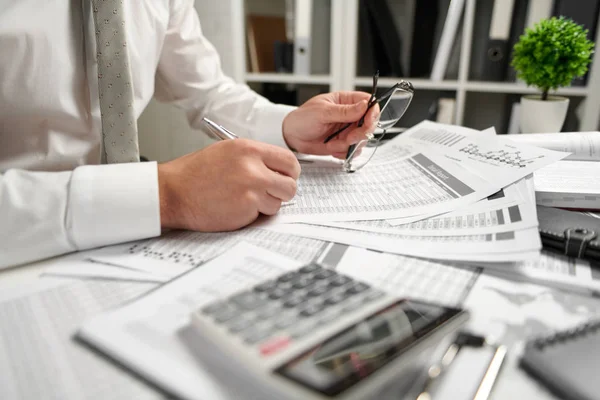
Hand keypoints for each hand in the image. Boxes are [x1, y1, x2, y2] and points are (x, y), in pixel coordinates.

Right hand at [158, 139, 299, 231]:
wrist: (172, 192)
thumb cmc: (195, 174)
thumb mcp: (226, 152)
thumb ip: (254, 158)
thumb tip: (279, 169)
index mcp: (248, 149)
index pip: (289, 160)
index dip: (290, 173)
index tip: (285, 178)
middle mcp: (253, 167)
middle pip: (290, 184)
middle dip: (282, 192)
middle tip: (269, 193)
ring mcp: (251, 189)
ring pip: (278, 202)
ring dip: (266, 205)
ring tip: (244, 200)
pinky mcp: (246, 208)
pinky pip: (263, 214)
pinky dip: (253, 215)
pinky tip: (235, 208)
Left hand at [282, 91, 379, 158]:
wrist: (291, 136)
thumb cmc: (302, 118)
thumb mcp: (322, 112)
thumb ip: (344, 111)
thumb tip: (364, 105)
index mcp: (346, 101)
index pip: (369, 103)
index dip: (372, 113)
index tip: (367, 122)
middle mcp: (349, 115)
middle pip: (369, 123)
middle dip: (361, 133)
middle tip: (349, 138)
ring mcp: (347, 130)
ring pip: (362, 139)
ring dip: (349, 145)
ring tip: (333, 143)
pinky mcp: (343, 143)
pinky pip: (353, 150)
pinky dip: (344, 153)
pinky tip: (332, 149)